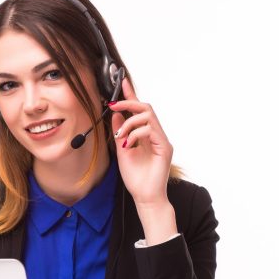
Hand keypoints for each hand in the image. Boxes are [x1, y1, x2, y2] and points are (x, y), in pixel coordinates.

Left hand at [109, 77, 173, 208]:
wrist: (145, 196)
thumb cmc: (136, 177)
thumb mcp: (122, 151)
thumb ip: (120, 132)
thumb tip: (115, 115)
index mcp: (145, 135)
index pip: (139, 110)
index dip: (131, 94)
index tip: (121, 81)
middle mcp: (156, 135)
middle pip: (146, 107)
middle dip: (128, 102)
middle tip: (113, 105)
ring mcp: (161, 140)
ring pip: (147, 116)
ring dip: (129, 122)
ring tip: (121, 138)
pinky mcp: (165, 147)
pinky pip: (150, 130)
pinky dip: (135, 134)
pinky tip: (128, 145)